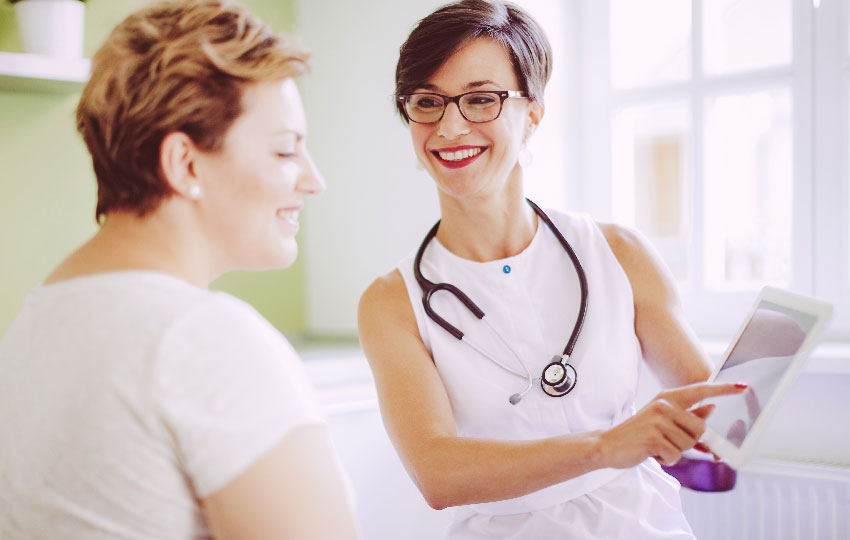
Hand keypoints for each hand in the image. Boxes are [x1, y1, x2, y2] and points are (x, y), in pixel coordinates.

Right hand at [597, 382, 746, 468]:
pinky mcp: (653, 436)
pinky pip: (675, 455)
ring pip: (689, 444)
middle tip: (668, 442)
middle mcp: (664, 405)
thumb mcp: (663, 422)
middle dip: (689, 442)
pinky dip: (666, 460)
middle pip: (700, 429)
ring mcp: (658, 420)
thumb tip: (711, 409)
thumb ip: (687, 416)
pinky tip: (652, 453)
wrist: (608, 445)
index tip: (743, 387)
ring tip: (656, 447)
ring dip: (675, 452)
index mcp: (668, 398)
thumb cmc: (638, 435)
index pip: (701, 391)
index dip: (723, 389)